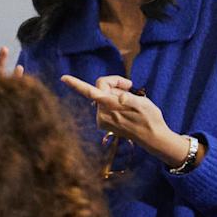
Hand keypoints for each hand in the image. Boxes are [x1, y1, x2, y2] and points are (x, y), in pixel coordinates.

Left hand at [59, 74, 185, 165]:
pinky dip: (113, 102)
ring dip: (115, 93)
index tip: (63, 78)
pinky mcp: (104, 123)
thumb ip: (130, 99)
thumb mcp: (144, 105)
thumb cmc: (150, 119)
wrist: (152, 138)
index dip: (76, 84)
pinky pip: (104, 105)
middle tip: (130, 85)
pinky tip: (125, 108)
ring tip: (130, 99)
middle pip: (100, 88)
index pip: (90, 92)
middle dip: (114, 84)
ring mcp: (102, 119)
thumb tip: (120, 97)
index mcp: (110, 106)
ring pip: (103, 96)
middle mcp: (102, 113)